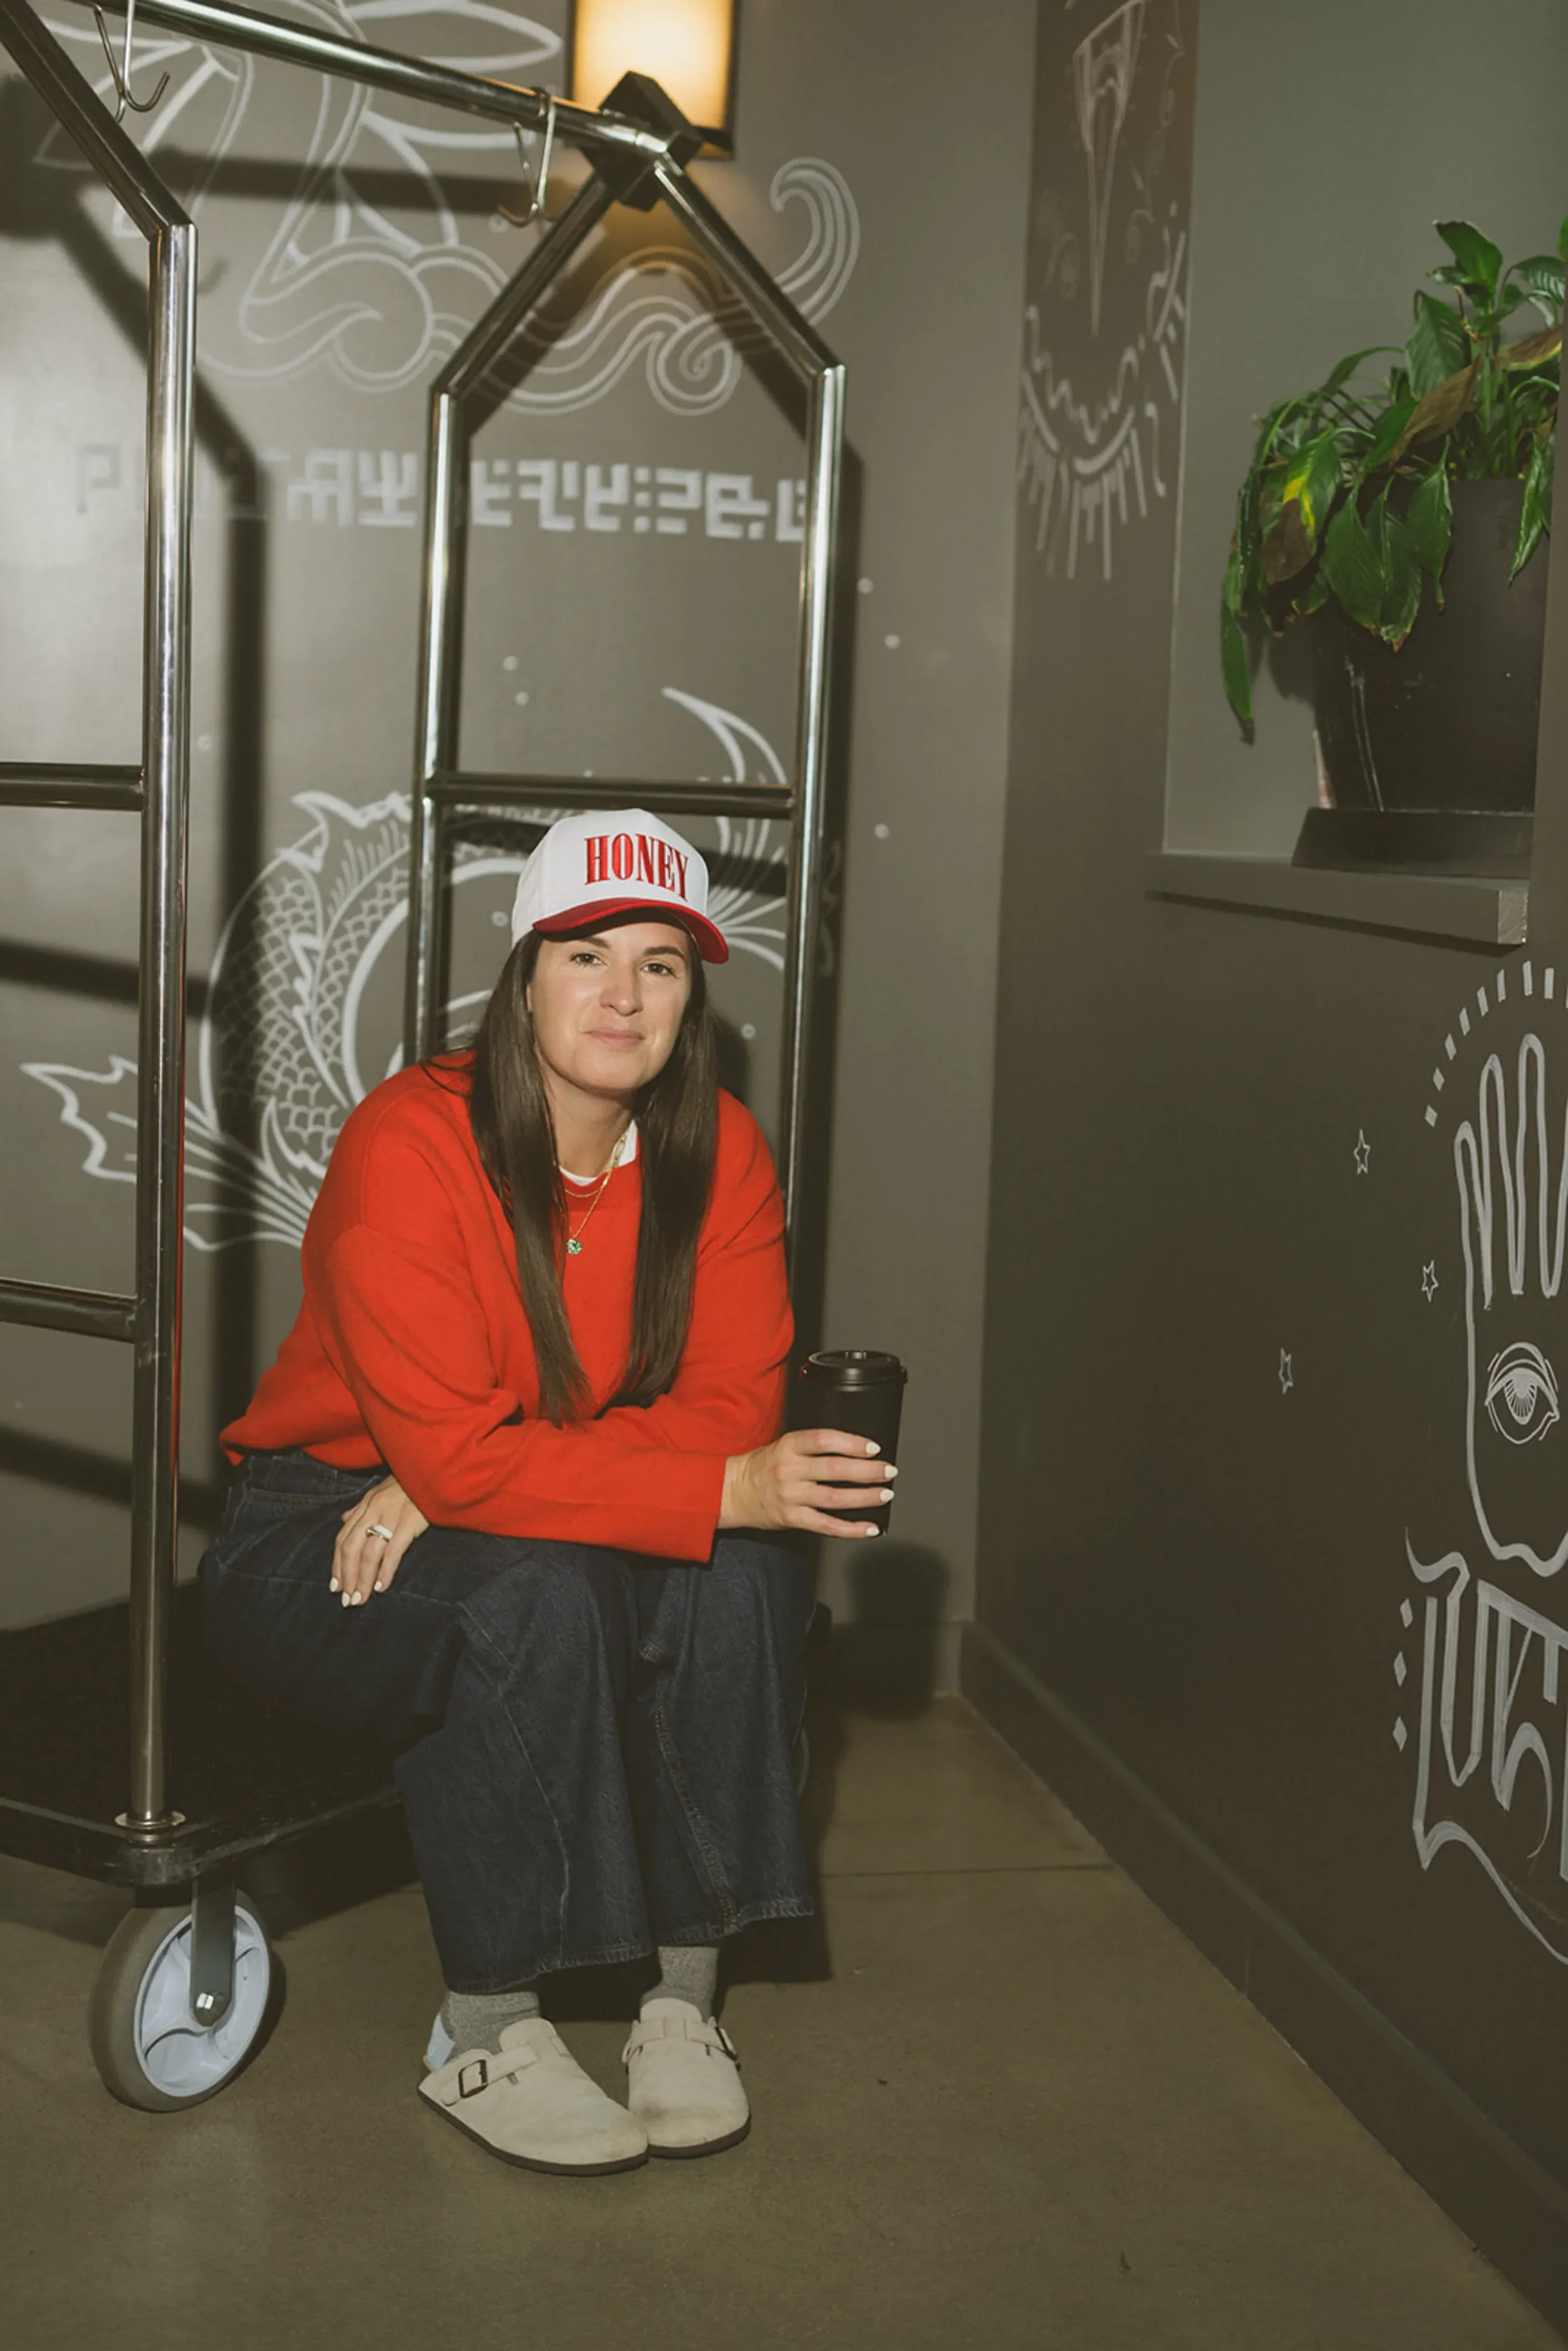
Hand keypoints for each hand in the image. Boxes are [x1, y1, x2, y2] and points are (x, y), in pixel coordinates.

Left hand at [332, 1475, 428, 1605]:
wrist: (436, 1469)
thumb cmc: (411, 1483)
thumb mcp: (381, 1491)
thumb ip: (362, 1508)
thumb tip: (344, 1520)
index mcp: (366, 1503)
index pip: (343, 1537)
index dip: (337, 1564)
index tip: (335, 1586)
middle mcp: (373, 1509)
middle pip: (351, 1548)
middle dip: (346, 1576)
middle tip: (347, 1600)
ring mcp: (391, 1515)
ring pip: (369, 1552)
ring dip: (362, 1579)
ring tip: (361, 1599)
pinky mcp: (409, 1522)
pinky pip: (393, 1550)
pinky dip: (385, 1571)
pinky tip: (381, 1586)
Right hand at [720, 1429, 895, 1538]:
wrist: (732, 1491)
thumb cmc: (763, 1467)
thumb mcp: (784, 1445)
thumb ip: (814, 1447)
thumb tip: (854, 1450)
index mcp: (789, 1446)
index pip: (825, 1440)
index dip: (852, 1443)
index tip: (873, 1447)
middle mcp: (790, 1470)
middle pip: (835, 1469)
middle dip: (868, 1471)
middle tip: (889, 1471)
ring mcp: (791, 1496)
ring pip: (835, 1498)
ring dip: (864, 1497)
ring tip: (884, 1495)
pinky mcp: (792, 1518)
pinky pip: (827, 1525)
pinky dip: (851, 1528)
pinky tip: (869, 1528)